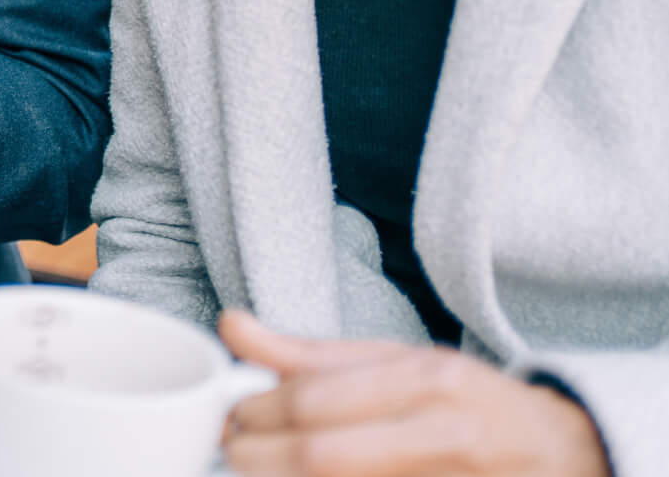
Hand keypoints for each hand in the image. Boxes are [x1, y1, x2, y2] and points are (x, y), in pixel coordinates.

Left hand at [220, 311, 609, 476]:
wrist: (558, 449)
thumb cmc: (463, 400)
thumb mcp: (395, 359)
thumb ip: (307, 353)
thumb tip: (229, 326)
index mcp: (427, 380)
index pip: (315, 401)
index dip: (257, 413)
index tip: (234, 416)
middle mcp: (445, 435)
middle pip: (321, 458)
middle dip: (259, 457)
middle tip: (236, 451)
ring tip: (264, 470)